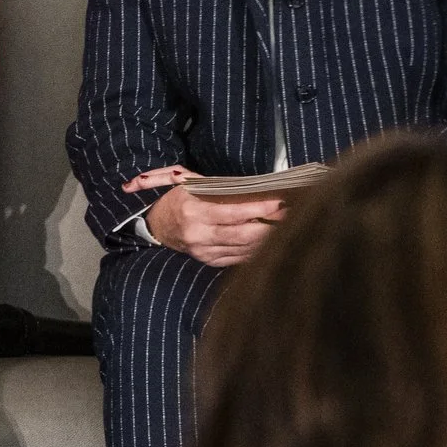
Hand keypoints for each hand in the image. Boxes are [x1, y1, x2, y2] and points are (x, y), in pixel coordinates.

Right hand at [134, 168, 282, 266]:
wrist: (158, 227)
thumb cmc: (178, 202)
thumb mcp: (189, 185)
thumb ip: (216, 185)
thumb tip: (251, 186)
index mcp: (193, 211)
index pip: (232, 213)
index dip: (258, 209)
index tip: (278, 203)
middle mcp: (198, 234)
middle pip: (242, 235)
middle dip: (269, 226)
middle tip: (288, 216)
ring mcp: (203, 251)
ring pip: (243, 249)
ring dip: (266, 239)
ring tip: (282, 227)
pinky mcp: (209, 261)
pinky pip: (238, 258)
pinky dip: (255, 250)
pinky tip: (267, 241)